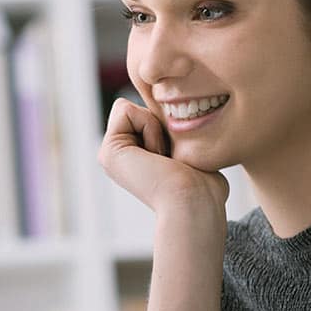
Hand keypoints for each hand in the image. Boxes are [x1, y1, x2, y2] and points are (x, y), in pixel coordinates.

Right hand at [97, 97, 228, 215]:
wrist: (194, 202)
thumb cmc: (202, 184)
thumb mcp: (189, 150)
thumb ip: (174, 133)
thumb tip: (178, 112)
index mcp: (135, 157)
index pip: (145, 111)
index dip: (166, 123)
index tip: (176, 155)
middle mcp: (119, 157)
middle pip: (136, 109)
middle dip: (159, 124)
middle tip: (170, 158)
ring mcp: (110, 156)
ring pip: (128, 107)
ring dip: (156, 127)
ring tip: (164, 159)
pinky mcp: (108, 152)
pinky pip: (125, 109)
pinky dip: (149, 126)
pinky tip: (157, 156)